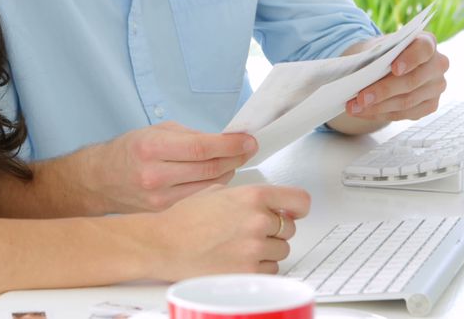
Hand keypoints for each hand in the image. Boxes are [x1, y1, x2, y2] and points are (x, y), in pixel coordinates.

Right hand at [83, 122, 257, 212]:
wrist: (101, 181)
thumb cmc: (130, 151)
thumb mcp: (157, 131)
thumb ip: (192, 136)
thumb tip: (227, 140)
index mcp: (152, 148)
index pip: (202, 147)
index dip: (231, 144)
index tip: (248, 140)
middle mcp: (155, 175)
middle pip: (210, 169)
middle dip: (235, 157)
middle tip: (247, 150)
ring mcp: (160, 199)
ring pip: (210, 188)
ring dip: (228, 174)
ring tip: (233, 163)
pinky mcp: (165, 214)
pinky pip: (201, 201)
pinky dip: (215, 190)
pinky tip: (218, 180)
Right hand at [150, 184, 310, 279]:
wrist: (164, 243)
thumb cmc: (185, 219)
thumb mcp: (217, 191)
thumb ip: (248, 196)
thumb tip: (269, 203)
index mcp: (252, 196)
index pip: (299, 200)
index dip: (298, 208)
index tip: (294, 213)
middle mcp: (257, 220)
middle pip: (289, 229)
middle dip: (274, 231)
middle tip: (249, 232)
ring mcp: (254, 248)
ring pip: (281, 252)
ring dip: (266, 250)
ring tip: (238, 246)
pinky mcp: (248, 272)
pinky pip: (270, 270)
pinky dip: (258, 267)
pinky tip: (236, 259)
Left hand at [346, 31, 448, 121]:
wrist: (387, 63)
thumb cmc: (383, 52)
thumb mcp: (378, 48)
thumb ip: (377, 58)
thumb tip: (362, 77)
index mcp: (427, 42)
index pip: (424, 49)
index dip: (410, 59)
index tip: (394, 68)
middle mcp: (438, 64)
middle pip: (412, 81)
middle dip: (384, 91)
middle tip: (361, 98)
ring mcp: (437, 86)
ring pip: (407, 101)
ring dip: (378, 107)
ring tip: (355, 107)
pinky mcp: (430, 105)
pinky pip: (405, 114)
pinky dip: (381, 114)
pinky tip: (364, 112)